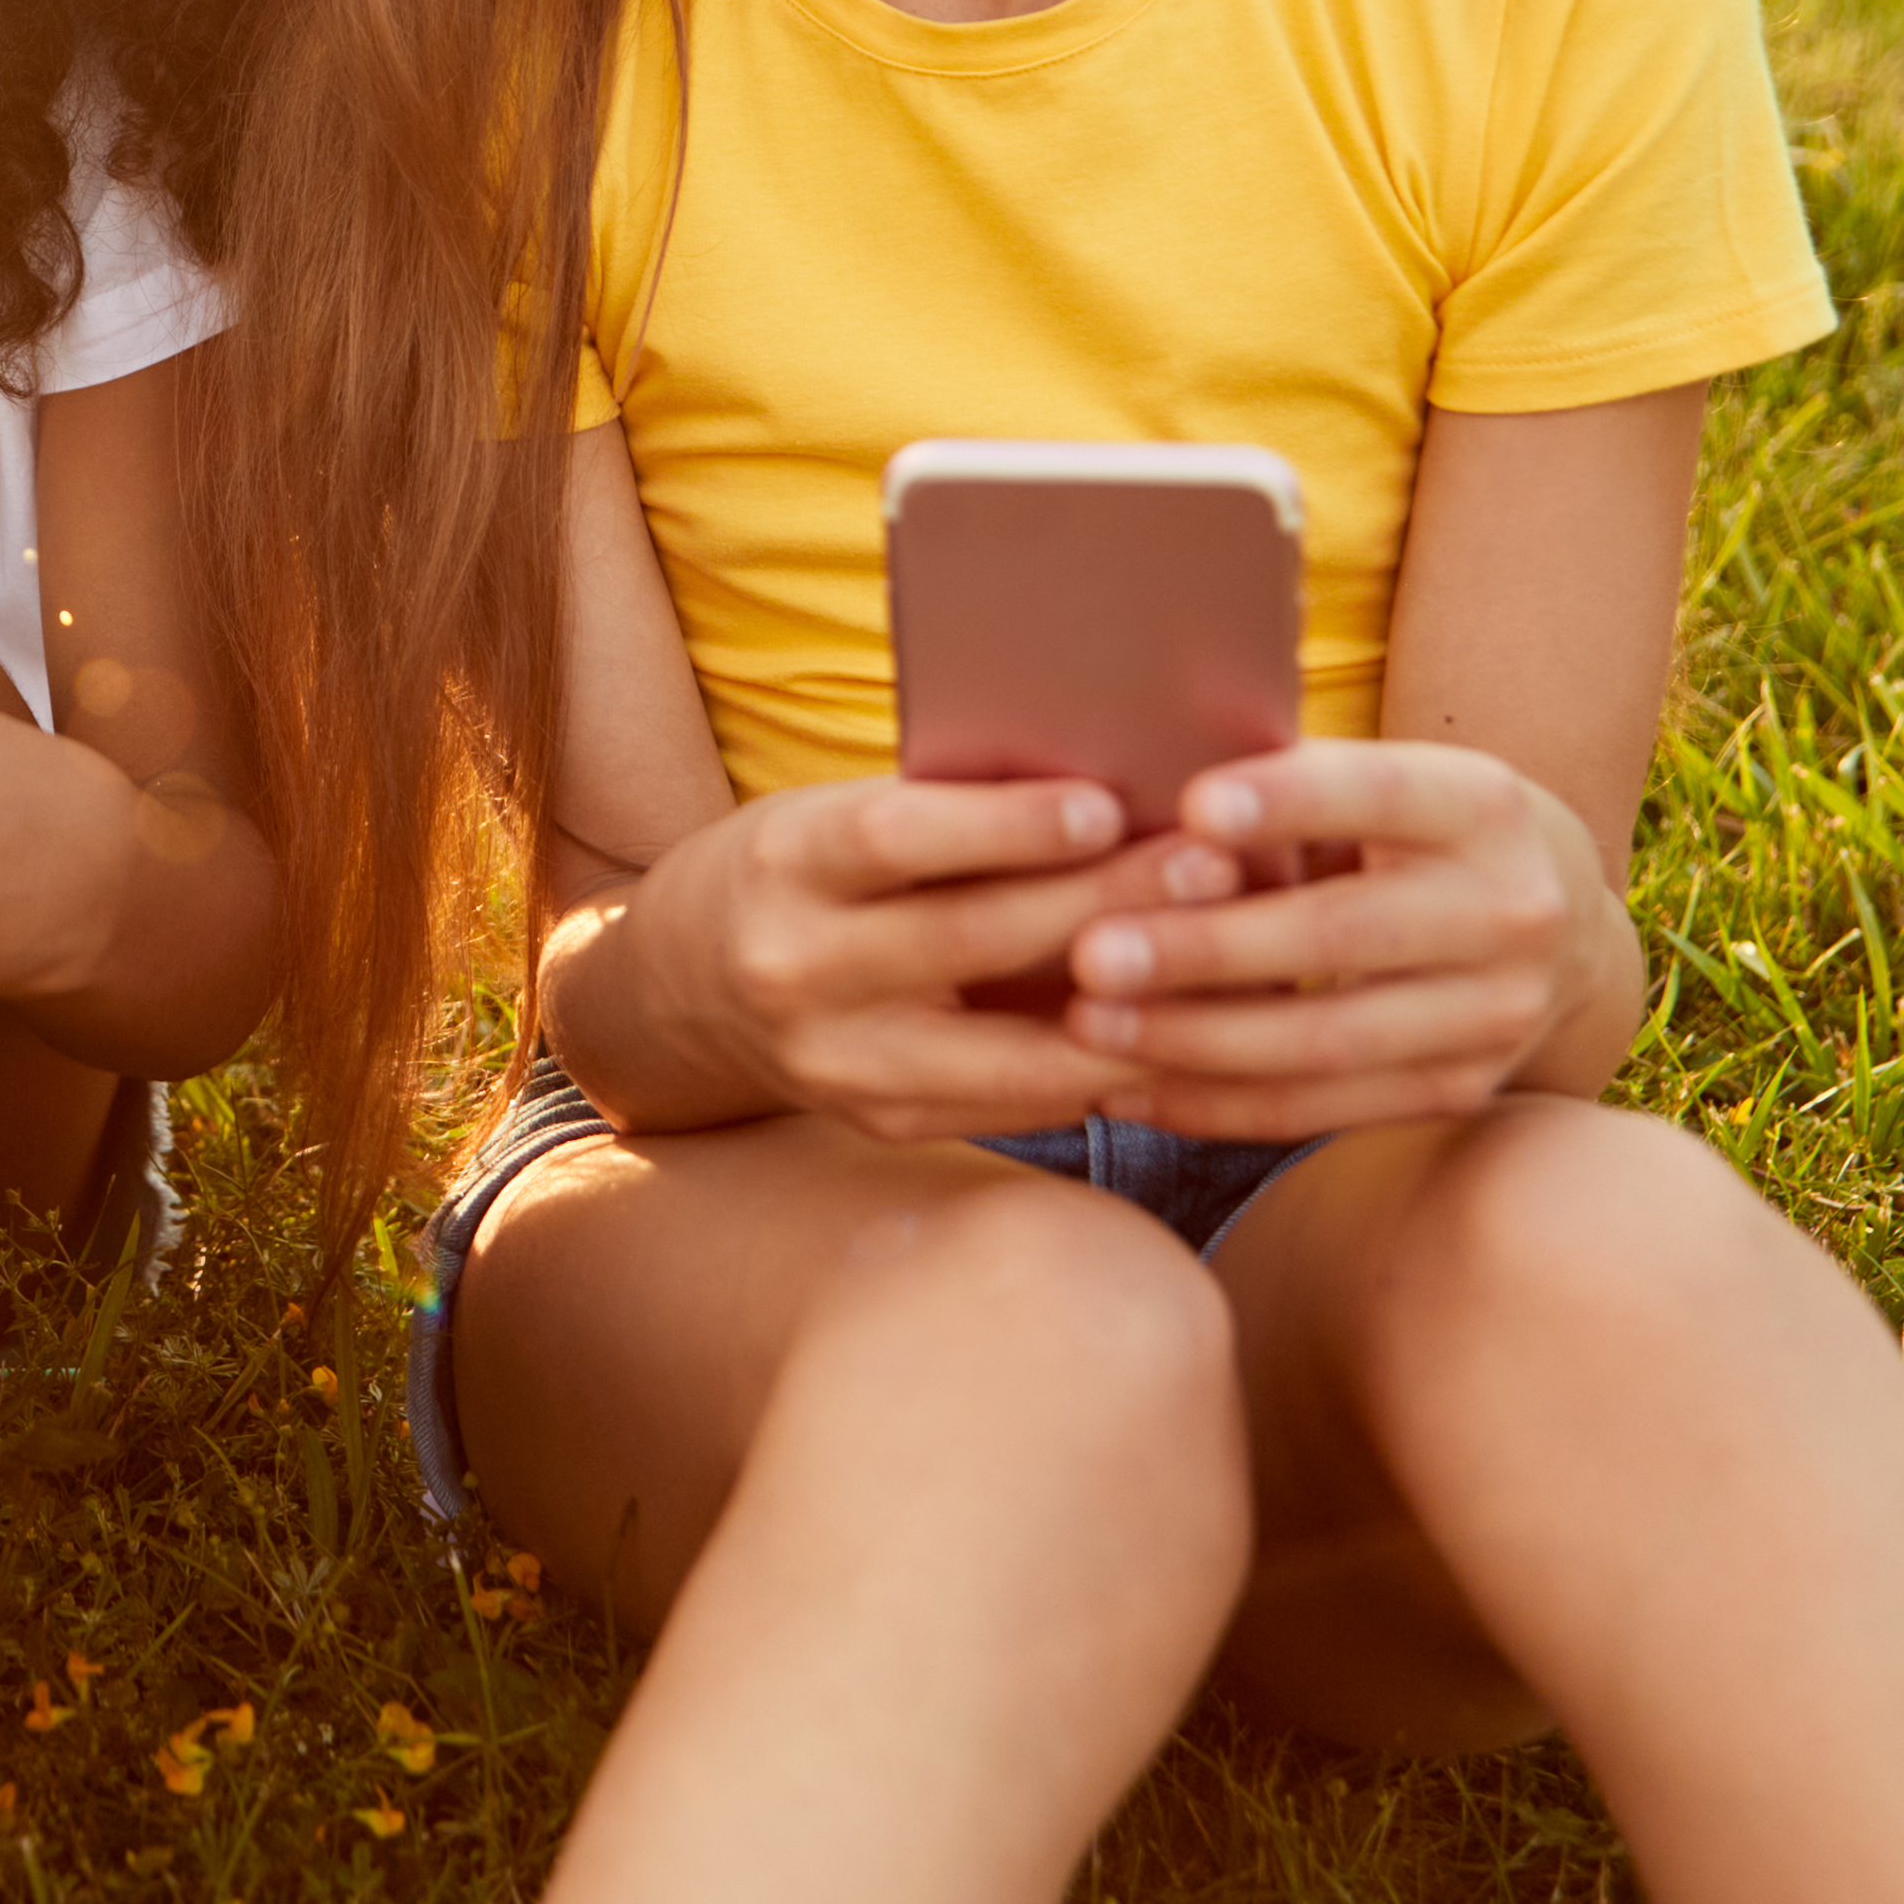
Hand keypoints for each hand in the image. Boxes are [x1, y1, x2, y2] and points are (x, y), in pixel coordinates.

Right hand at [586, 774, 1204, 1145]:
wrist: (680, 991)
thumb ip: (948, 814)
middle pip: (969, 940)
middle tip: (1217, 868)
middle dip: (1104, 903)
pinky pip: (1013, 1102)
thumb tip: (1119, 781)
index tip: (1108, 802)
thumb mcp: (835, 816)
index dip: (1005, 826)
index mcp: (784, 862)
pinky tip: (1178, 1031)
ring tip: (1223, 961)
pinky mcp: (880, 1121)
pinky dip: (1098, 1064)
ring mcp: (837, 1063)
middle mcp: (797, 969)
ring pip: (1007, 1049)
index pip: (898, 838)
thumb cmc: (800, 871)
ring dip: (1128, 1006)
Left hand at [1053, 740, 1626, 1140]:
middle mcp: (1508, 912)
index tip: (1191, 807)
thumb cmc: (1407, 827)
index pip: (1381, 795)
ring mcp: (1495, 1015)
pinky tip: (1122, 1088)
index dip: (1289, 801)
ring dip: (1194, 1041)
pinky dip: (1214, 1104)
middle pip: (1344, 936)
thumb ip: (1282, 781)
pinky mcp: (1461, 1091)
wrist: (1557, 925)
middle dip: (1208, 950)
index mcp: (1482, 807)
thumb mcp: (1381, 779)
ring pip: (1327, 1043)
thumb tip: (1135, 766)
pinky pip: (1320, 1111)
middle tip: (1090, 952)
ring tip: (1086, 1026)